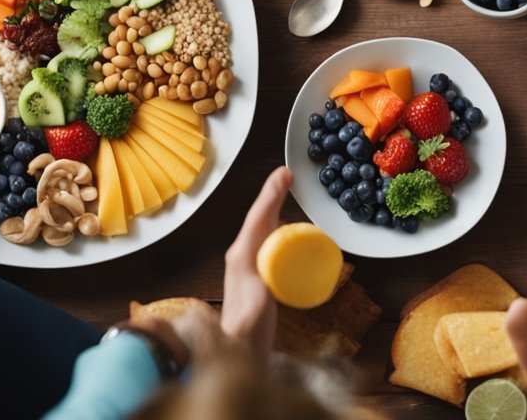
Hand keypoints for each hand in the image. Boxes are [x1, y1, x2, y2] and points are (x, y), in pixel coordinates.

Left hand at [220, 166, 291, 360]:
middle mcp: (240, 256)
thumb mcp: (255, 313)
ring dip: (273, 207)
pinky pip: (266, 240)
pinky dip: (276, 225)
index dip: (271, 194)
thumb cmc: (248, 333)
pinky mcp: (254, 273)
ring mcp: (246, 264)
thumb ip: (258, 298)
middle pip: (259, 218)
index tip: (284, 174)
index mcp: (241, 258)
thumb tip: (262, 281)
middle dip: (272, 195)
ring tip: (286, 192)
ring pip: (261, 227)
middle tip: (287, 176)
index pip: (258, 218)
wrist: (239, 352)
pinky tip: (287, 227)